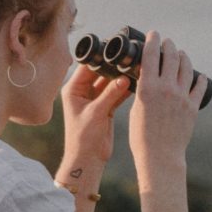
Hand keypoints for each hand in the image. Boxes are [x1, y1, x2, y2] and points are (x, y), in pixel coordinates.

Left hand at [60, 59, 131, 173]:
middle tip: (130, 59)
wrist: (87, 159)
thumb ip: (110, 94)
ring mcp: (95, 100)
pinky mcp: (105, 108)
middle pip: (101, 73)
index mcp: (74, 89)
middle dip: (114, 67)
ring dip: (122, 78)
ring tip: (137, 70)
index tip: (116, 51)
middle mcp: (83, 92)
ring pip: (110, 83)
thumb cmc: (83, 138)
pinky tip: (137, 83)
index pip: (88, 67)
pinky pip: (116, 94)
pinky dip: (126, 90)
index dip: (101, 58)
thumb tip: (125, 78)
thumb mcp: (96, 113)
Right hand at [128, 30, 205, 185]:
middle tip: (167, 42)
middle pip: (171, 57)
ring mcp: (181, 97)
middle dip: (169, 45)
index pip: (151, 55)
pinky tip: (200, 76)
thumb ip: (142, 91)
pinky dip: (199, 79)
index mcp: (148, 88)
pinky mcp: (192, 107)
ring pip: (186, 68)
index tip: (154, 34)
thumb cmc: (141, 136)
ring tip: (181, 54)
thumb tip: (146, 79)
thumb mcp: (135, 108)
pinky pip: (198, 87)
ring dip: (183, 57)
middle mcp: (166, 88)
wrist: (160, 156)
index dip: (153, 41)